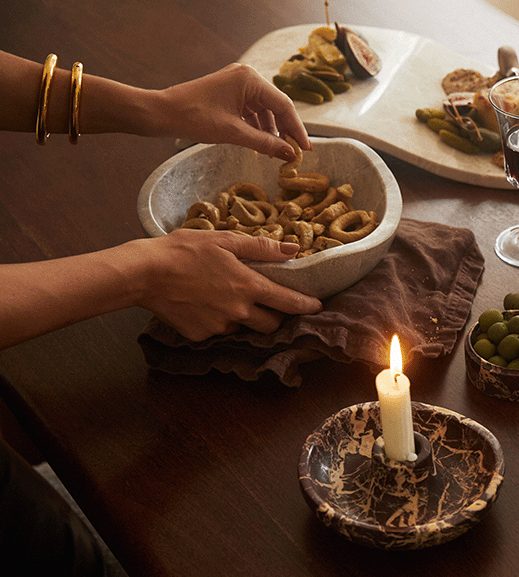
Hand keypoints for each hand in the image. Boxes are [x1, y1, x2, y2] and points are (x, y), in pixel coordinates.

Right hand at [137, 229, 322, 340]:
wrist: (144, 274)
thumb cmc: (184, 250)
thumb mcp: (224, 240)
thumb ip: (261, 248)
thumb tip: (292, 250)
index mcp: (248, 286)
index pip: (288, 302)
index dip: (306, 306)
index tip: (316, 307)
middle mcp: (238, 311)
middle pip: (270, 324)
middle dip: (275, 317)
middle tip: (267, 303)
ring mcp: (219, 326)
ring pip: (242, 327)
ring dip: (242, 316)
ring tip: (223, 296)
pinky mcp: (200, 336)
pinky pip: (217, 330)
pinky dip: (216, 320)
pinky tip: (202, 303)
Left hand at [155, 63, 310, 160]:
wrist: (162, 113)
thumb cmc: (194, 118)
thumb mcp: (234, 133)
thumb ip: (266, 143)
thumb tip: (291, 156)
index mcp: (250, 79)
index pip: (284, 106)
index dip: (297, 130)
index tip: (305, 150)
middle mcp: (247, 77)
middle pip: (276, 107)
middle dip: (285, 131)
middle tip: (294, 154)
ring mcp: (237, 84)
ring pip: (265, 110)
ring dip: (271, 132)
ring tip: (275, 153)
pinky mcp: (229, 93)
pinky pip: (251, 111)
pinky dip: (257, 128)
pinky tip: (260, 145)